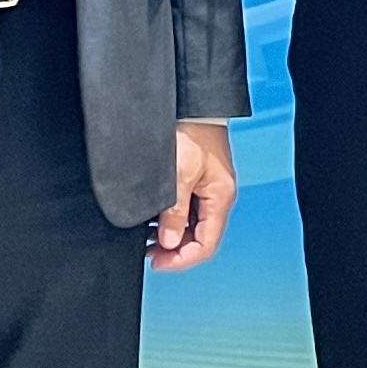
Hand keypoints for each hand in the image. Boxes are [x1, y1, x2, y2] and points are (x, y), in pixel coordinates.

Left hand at [150, 122, 236, 270]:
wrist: (192, 105)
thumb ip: (175, 211)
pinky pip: (186, 211)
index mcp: (219, 198)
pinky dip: (170, 220)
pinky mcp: (196, 180)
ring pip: (191, 226)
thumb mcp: (180, 174)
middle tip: (148, 253)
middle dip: (174, 250)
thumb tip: (169, 242)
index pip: (205, 245)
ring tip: (146, 240)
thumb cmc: (191, 132)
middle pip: (199, 238)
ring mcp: (207, 189)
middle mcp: (216, 197)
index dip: (181, 259)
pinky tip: (153, 221)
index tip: (157, 263)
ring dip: (171, 236)